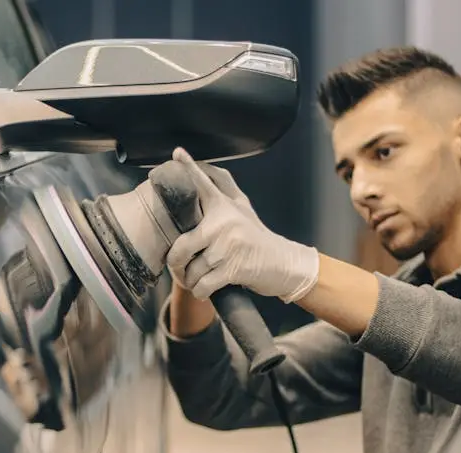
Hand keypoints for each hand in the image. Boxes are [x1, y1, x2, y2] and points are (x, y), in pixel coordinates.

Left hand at [166, 147, 319, 302]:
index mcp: (224, 206)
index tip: (177, 154)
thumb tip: (200, 169)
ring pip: (190, 270)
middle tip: (180, 267)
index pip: (203, 184)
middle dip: (176, 264)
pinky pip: (202, 285)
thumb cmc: (256, 237)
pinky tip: (204, 288)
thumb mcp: (241, 210)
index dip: (189, 168)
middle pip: (180, 247)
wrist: (284, 263)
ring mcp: (229, 246)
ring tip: (196, 278)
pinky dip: (200, 291)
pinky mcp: (233, 268)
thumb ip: (221, 192)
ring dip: (190, 280)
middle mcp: (225, 222)